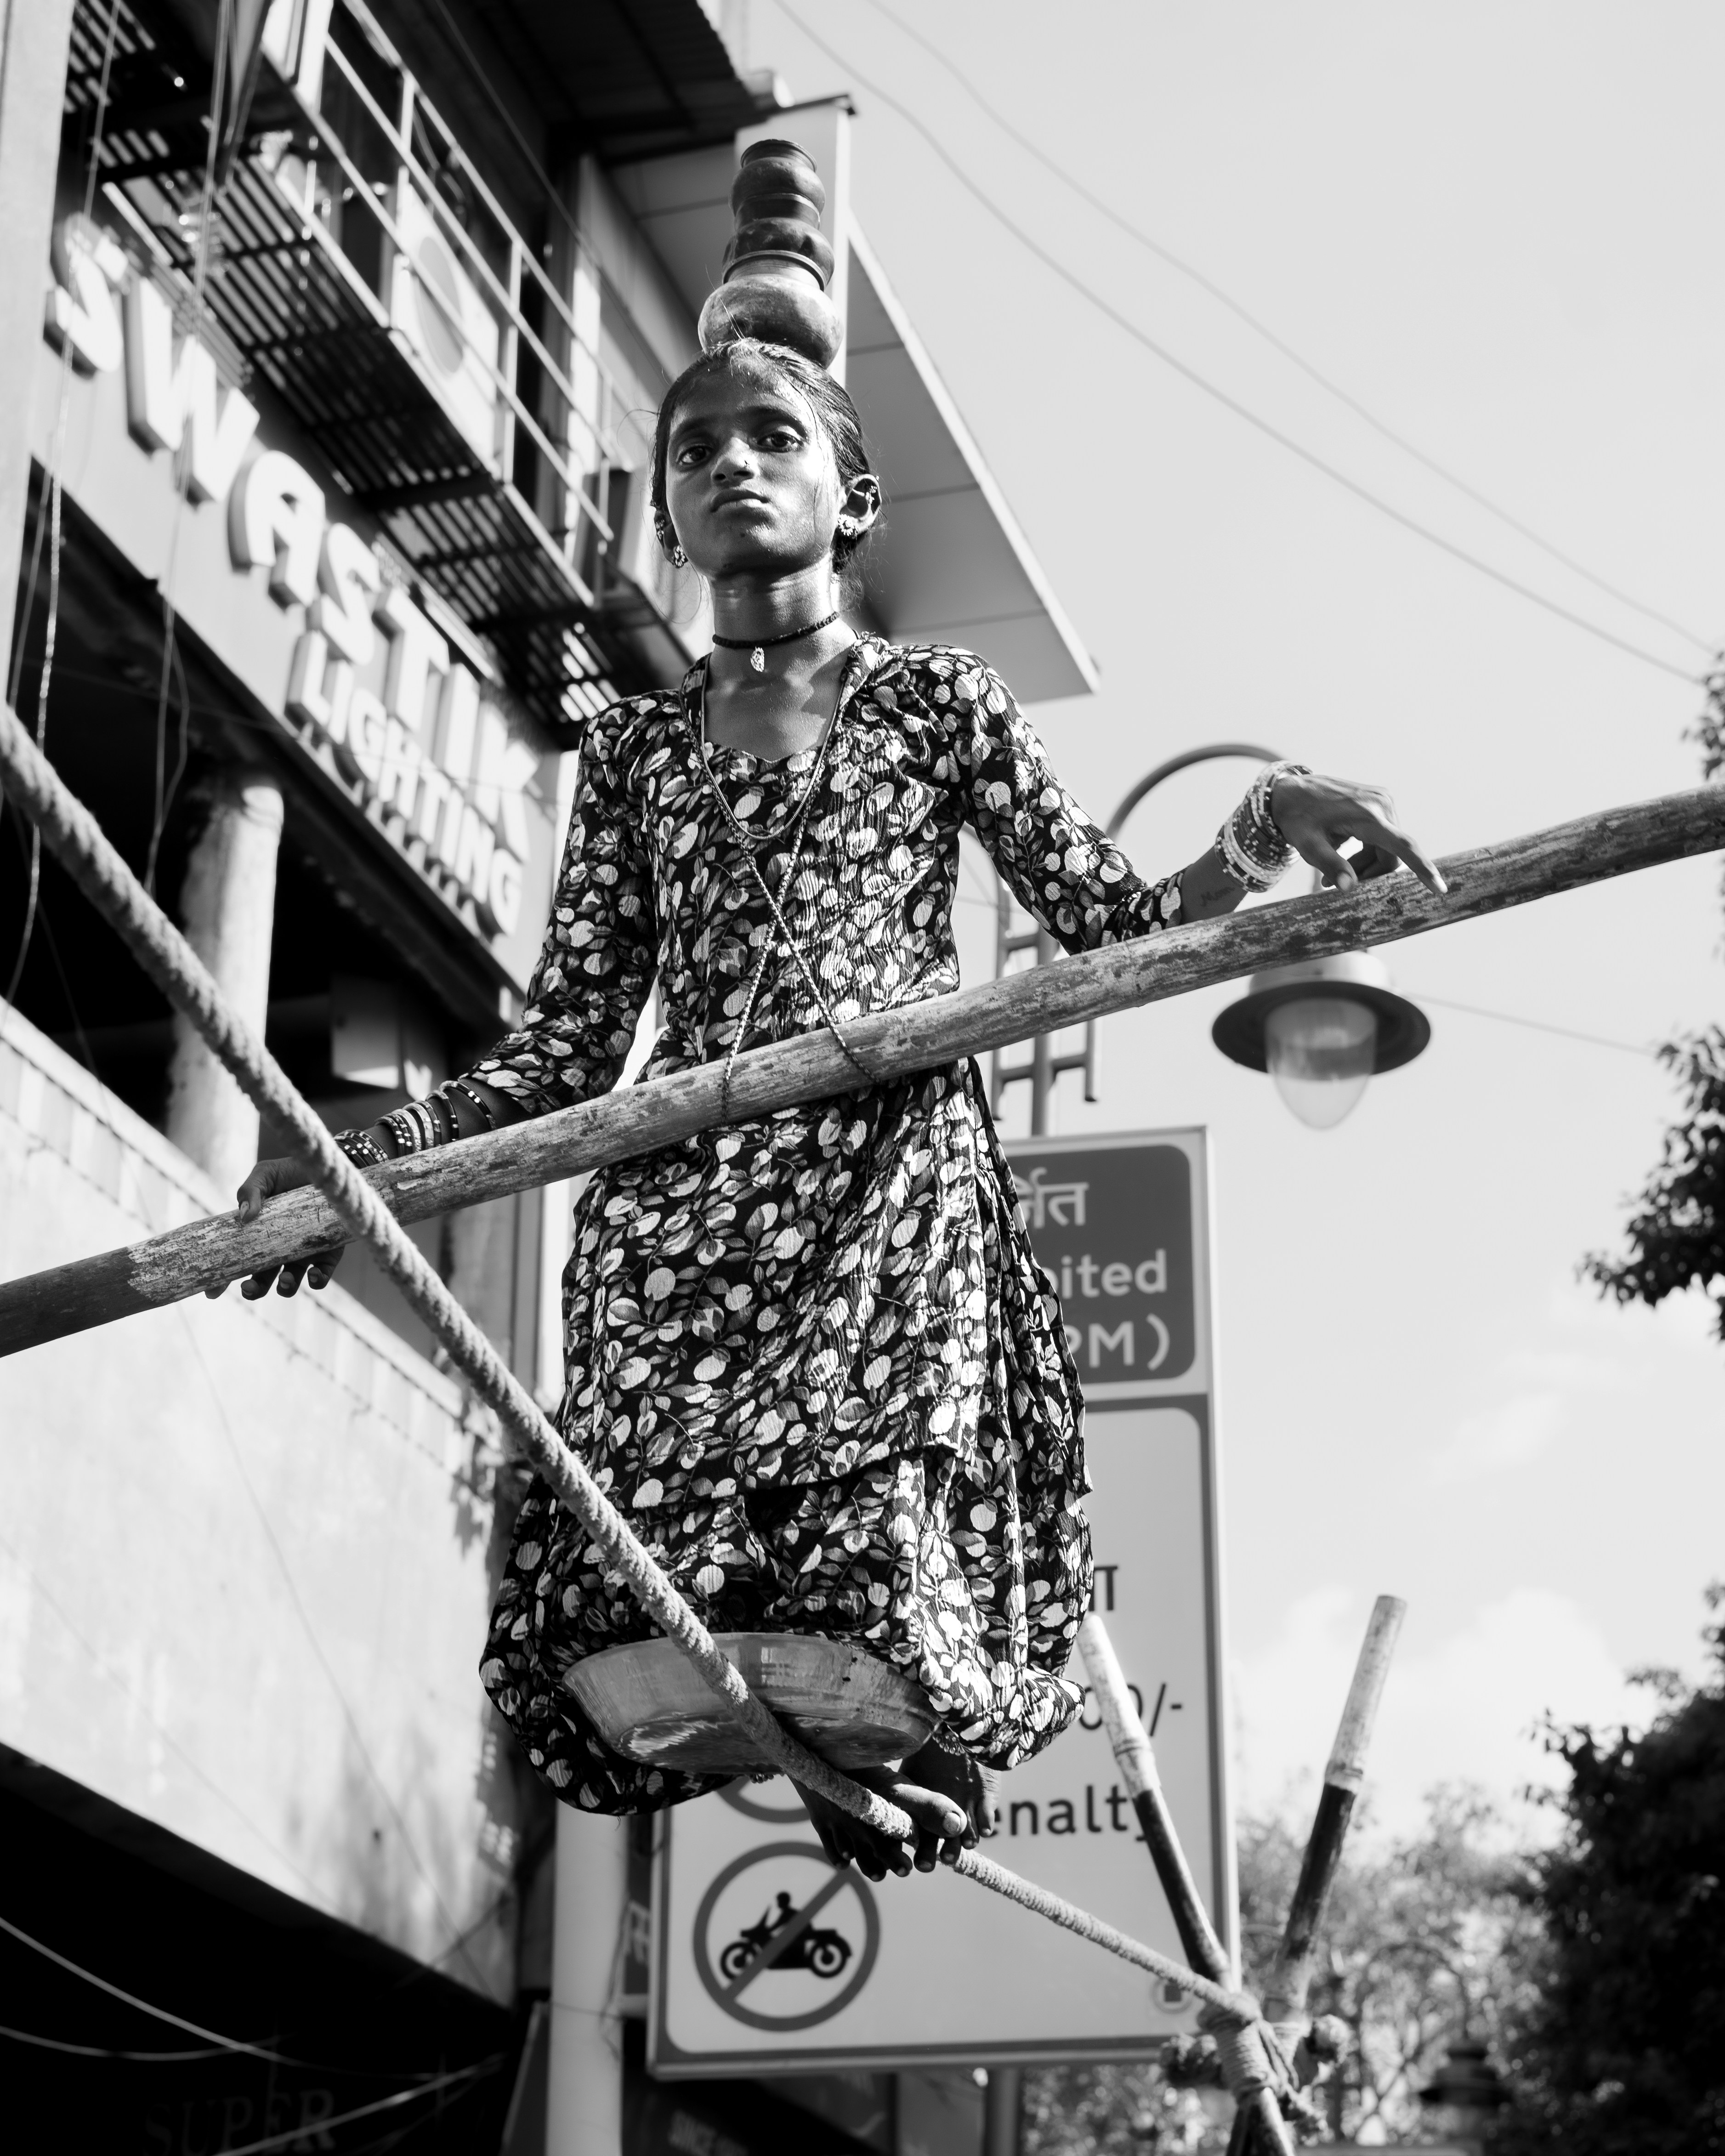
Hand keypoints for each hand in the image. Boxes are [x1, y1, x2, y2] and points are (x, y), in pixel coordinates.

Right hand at [209, 1156, 344, 1300]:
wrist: (325, 1166)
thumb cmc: (291, 1171)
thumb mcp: (265, 1175)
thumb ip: (250, 1191)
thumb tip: (244, 1216)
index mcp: (256, 1235)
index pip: (236, 1261)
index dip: (222, 1279)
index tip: (211, 1292)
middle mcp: (278, 1249)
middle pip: (261, 1280)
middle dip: (253, 1290)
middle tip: (248, 1288)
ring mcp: (302, 1253)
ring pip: (289, 1283)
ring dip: (285, 1287)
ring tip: (285, 1278)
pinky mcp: (327, 1253)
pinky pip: (321, 1276)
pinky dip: (317, 1280)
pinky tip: (313, 1275)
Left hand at [1270, 770, 1446, 895]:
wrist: (1290, 790)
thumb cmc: (1296, 817)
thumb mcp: (1307, 844)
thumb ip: (1330, 864)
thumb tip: (1348, 888)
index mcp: (1368, 816)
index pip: (1403, 847)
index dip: (1423, 869)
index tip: (1439, 888)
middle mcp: (1382, 805)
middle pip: (1390, 854)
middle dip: (1368, 874)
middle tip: (1333, 883)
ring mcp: (1381, 801)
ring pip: (1385, 847)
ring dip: (1363, 864)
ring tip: (1329, 875)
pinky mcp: (1378, 801)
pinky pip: (1380, 835)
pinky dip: (1363, 850)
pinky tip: (1338, 853)